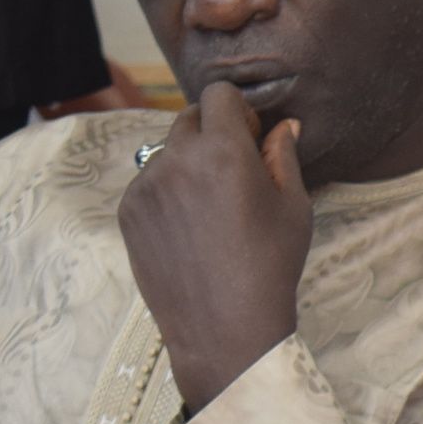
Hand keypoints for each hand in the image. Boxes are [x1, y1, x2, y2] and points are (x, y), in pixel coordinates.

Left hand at [118, 81, 313, 411]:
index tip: (250, 137)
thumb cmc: (270, 267)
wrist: (224, 328)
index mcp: (223, 152)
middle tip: (232, 173)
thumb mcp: (293, 209)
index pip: (218, 95)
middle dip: (211, 133)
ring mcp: (146, 185)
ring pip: (167, 152)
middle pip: (188, 118)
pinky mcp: (128, 211)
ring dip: (188, 164)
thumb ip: (283, 156)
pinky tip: (190, 231)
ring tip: (210, 212)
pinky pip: (149, 183)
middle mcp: (177, 159)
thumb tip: (282, 126)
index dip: (238, 111)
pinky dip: (168, 193)